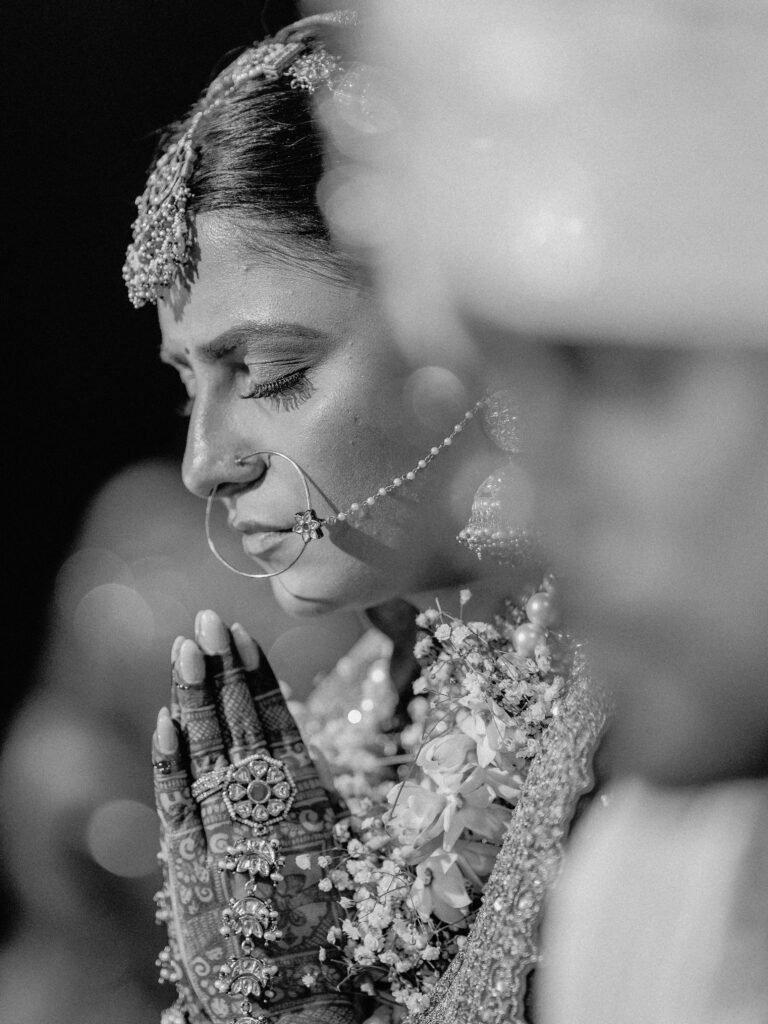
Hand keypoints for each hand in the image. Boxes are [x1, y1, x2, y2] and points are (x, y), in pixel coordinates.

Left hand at [152, 610, 354, 1023]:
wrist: (298, 1011)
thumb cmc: (344, 940)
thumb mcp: (365, 867)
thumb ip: (355, 808)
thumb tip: (363, 756)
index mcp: (310, 812)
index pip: (280, 728)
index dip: (260, 680)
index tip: (246, 636)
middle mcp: (265, 818)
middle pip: (238, 730)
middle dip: (222, 673)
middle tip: (207, 622)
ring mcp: (225, 841)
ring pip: (207, 757)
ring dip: (195, 700)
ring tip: (186, 648)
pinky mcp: (192, 870)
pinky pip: (177, 807)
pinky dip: (169, 765)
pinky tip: (164, 722)